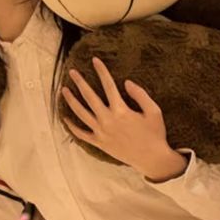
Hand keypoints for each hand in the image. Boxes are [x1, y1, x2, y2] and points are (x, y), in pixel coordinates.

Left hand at [61, 57, 187, 181]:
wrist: (152, 159)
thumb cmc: (155, 134)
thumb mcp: (154, 111)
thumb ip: (140, 94)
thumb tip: (126, 83)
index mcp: (121, 110)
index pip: (108, 85)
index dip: (101, 71)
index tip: (95, 60)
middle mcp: (108, 120)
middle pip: (89, 97)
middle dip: (80, 82)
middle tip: (73, 72)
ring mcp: (101, 133)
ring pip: (81, 114)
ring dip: (71, 101)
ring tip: (64, 90)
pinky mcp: (100, 143)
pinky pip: (82, 134)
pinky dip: (72, 127)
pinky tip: (66, 118)